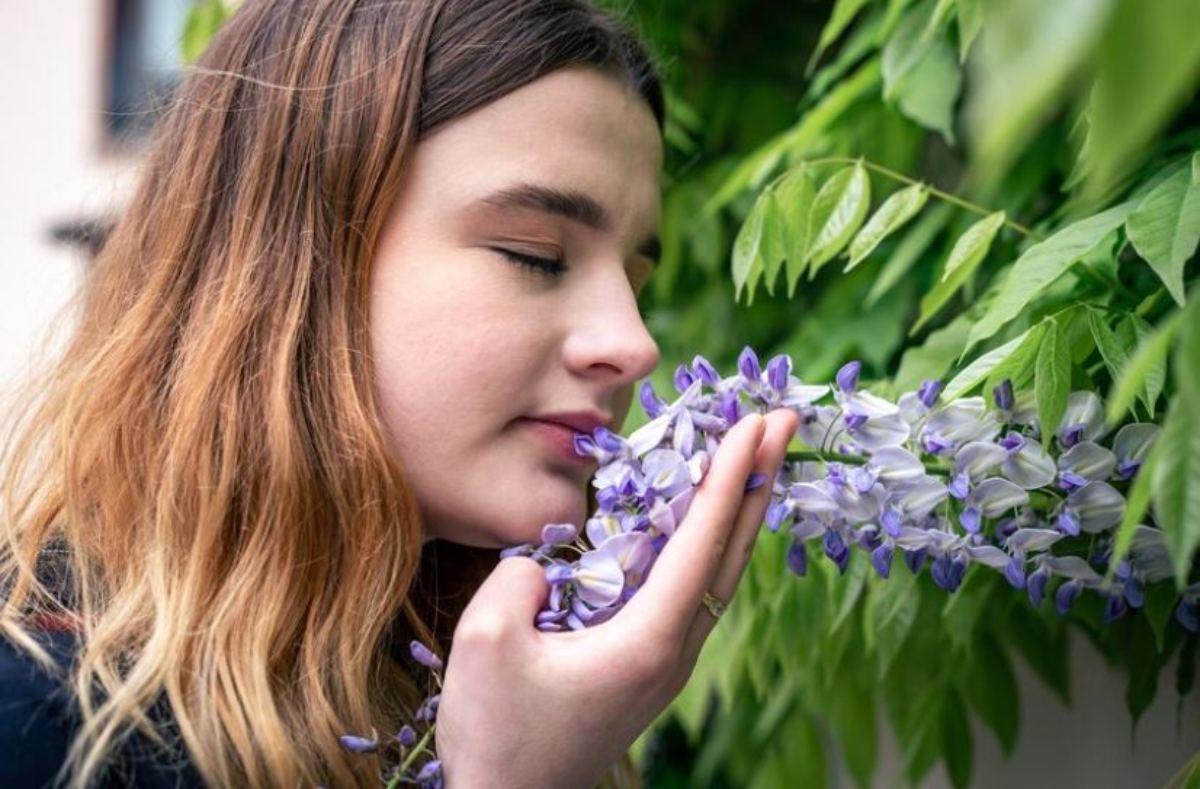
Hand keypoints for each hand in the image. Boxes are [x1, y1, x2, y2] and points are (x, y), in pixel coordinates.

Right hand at [434, 408, 797, 787]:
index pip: (702, 542)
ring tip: (755, 459)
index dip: (729, 477)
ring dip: (739, 512)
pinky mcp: (648, 671)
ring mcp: (666, 664)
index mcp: (646, 640)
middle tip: (782, 420)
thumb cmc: (496, 733)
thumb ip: (520, 578)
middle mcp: (673, 650)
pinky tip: (700, 526)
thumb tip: (548, 562)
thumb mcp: (485, 642)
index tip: (754, 424)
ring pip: (720, 575)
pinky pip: (693, 593)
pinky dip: (709, 545)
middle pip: (731, 554)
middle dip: (758, 482)